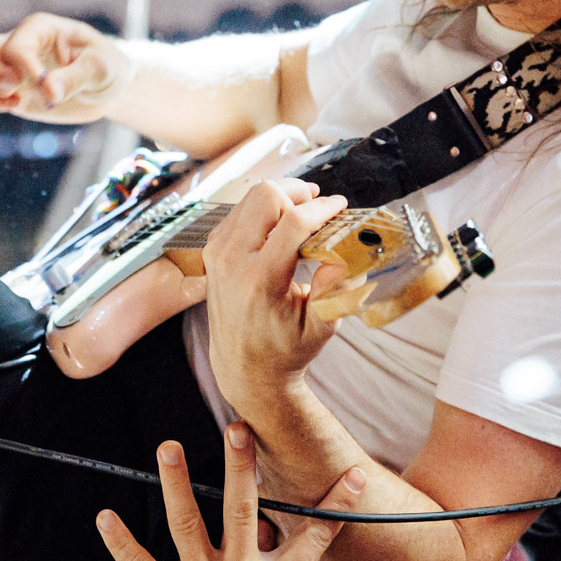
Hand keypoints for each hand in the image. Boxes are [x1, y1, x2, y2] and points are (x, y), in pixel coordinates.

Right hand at [0, 13, 133, 122]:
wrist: (105, 85)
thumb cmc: (106, 67)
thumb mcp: (100, 69)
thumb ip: (74, 78)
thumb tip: (48, 91)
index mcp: (39, 28)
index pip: (15, 47)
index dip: (26, 72)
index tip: (50, 93)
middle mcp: (17, 42)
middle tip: (16, 89)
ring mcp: (7, 65)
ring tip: (15, 98)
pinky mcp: (5, 87)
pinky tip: (14, 105)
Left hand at [95, 424, 364, 560]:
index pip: (316, 537)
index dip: (338, 504)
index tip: (351, 473)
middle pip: (244, 508)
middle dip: (241, 464)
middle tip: (237, 428)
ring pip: (187, 521)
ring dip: (176, 481)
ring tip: (168, 447)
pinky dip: (119, 541)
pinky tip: (103, 516)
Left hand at [200, 178, 349, 401]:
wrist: (244, 367)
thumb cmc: (285, 350)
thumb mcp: (321, 326)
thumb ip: (337, 288)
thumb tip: (347, 251)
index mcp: (260, 280)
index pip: (293, 223)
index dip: (322, 208)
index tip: (341, 206)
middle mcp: (232, 261)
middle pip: (265, 197)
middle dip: (296, 193)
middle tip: (318, 203)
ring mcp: (218, 254)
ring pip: (249, 198)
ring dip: (280, 198)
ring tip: (304, 210)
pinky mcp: (213, 251)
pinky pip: (239, 211)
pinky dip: (263, 210)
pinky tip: (281, 223)